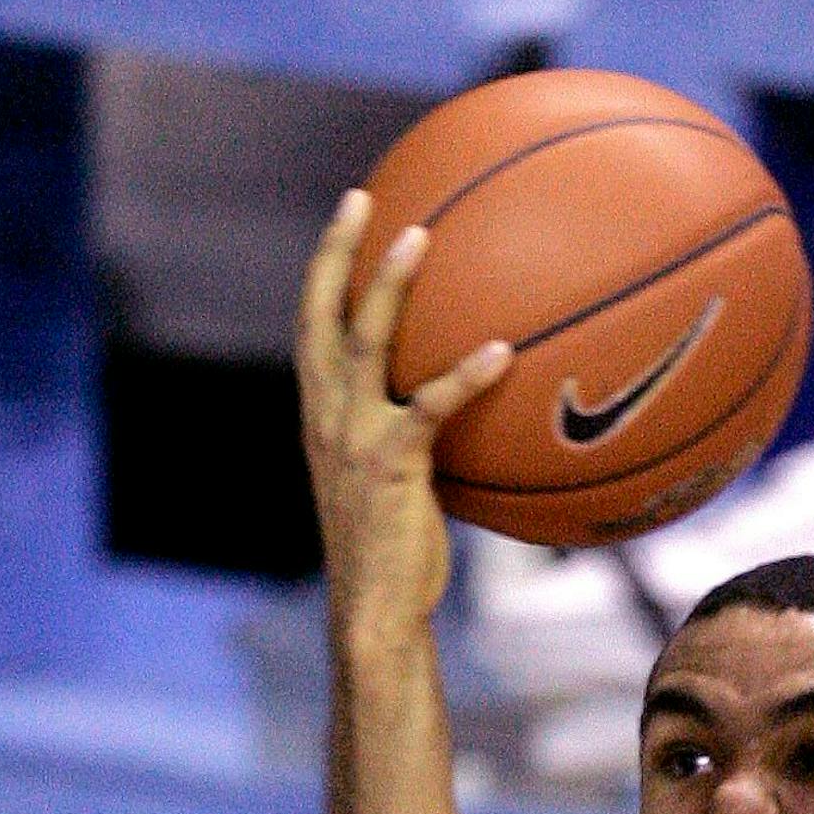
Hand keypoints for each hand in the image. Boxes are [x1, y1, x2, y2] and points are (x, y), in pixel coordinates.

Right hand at [295, 192, 510, 652]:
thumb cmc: (392, 558)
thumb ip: (409, 436)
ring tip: (420, 237)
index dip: (324, 269)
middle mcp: (326, 418)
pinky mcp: (391, 465)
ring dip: (390, 286)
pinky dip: (466, 375)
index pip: (310, 328)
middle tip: (363, 199)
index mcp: (320, 418)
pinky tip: (503, 350)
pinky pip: (430, 405)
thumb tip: (463, 408)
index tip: (346, 216)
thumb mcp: (390, 486)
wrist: (373, 613)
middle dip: (337, 254)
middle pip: (321, 316)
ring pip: (365, 341)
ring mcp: (354, 439)